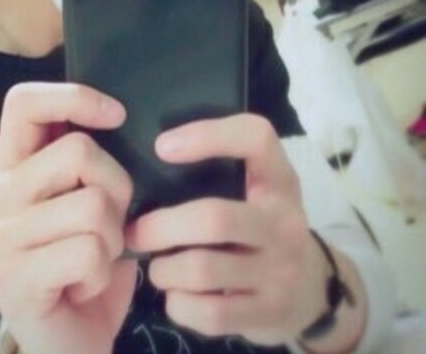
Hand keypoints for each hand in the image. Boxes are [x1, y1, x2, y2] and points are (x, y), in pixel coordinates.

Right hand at [0, 82, 137, 353]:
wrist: (68, 349)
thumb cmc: (86, 269)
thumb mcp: (91, 205)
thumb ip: (92, 166)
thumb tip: (120, 120)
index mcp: (11, 170)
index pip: (24, 103)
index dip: (74, 97)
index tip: (118, 115)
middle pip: (79, 152)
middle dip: (119, 189)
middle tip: (110, 227)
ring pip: (93, 204)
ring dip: (114, 238)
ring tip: (96, 261)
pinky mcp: (10, 279)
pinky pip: (89, 250)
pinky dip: (105, 272)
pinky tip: (85, 288)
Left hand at [125, 113, 328, 346]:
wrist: (313, 290)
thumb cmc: (264, 226)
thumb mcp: (258, 190)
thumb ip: (218, 173)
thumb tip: (146, 165)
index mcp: (279, 181)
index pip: (255, 139)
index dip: (207, 135)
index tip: (162, 146)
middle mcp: (284, 223)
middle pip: (213, 218)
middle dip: (161, 227)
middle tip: (135, 232)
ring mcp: (280, 272)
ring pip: (203, 269)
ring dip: (164, 269)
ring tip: (157, 266)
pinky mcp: (269, 314)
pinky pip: (209, 313)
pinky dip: (179, 304)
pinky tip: (176, 295)